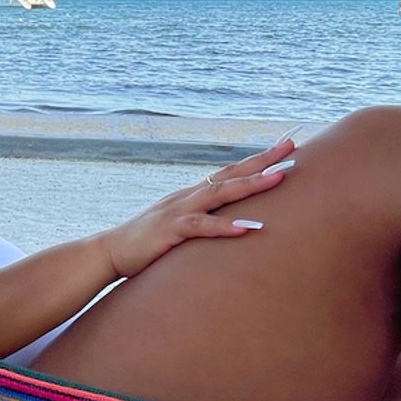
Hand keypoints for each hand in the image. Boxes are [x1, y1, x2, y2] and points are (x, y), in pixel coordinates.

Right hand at [92, 137, 295, 280]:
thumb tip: (232, 224)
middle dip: (262, 161)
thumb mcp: (180, 228)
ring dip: (250, 185)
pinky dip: (224, 226)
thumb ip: (203, 222)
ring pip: (219, 194)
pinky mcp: (169, 231)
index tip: (285, 148)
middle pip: (230, 174)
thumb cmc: (148, 244)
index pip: (229, 172)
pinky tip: (246, 228)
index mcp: (191, 196)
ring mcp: (177, 211)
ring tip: (277, 179)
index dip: (257, 160)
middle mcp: (187, 197)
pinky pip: (200, 227)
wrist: (109, 252)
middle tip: (291, 148)